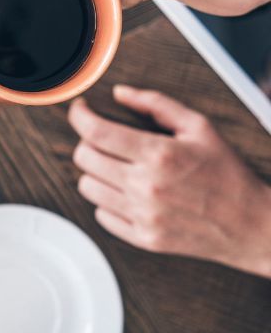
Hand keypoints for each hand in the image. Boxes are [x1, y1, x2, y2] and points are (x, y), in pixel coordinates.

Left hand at [69, 86, 270, 277]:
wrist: (252, 225)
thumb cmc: (226, 173)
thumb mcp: (198, 126)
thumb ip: (155, 103)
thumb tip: (119, 93)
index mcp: (159, 154)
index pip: (95, 131)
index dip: (79, 115)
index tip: (81, 110)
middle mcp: (146, 186)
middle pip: (84, 157)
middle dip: (88, 141)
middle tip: (104, 139)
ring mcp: (143, 215)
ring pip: (87, 186)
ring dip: (95, 172)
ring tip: (117, 166)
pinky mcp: (144, 239)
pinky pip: (101, 215)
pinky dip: (107, 201)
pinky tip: (126, 192)